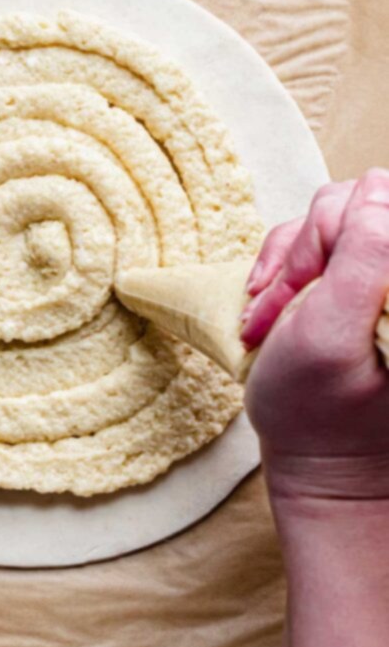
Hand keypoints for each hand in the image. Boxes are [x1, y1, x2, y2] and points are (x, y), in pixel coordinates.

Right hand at [241, 169, 388, 502]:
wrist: (317, 460)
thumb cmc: (316, 411)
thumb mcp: (330, 332)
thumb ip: (362, 253)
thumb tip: (377, 186)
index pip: (376, 206)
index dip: (326, 238)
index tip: (300, 294)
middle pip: (347, 206)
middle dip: (300, 256)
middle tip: (276, 311)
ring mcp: (380, 278)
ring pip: (326, 219)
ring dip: (286, 266)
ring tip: (268, 318)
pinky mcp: (360, 281)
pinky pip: (316, 241)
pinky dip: (284, 270)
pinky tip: (272, 309)